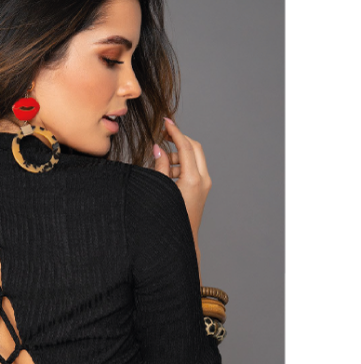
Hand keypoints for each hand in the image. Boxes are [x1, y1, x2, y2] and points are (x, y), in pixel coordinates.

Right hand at [153, 117, 210, 246]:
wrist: (180, 242)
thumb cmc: (168, 219)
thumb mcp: (160, 189)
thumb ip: (160, 167)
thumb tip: (158, 148)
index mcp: (193, 180)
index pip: (185, 146)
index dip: (174, 132)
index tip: (166, 121)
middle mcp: (203, 180)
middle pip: (194, 147)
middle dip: (179, 139)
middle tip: (163, 135)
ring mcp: (204, 185)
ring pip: (192, 158)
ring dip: (177, 155)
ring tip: (159, 167)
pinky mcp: (202, 189)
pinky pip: (192, 168)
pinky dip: (179, 166)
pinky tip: (165, 177)